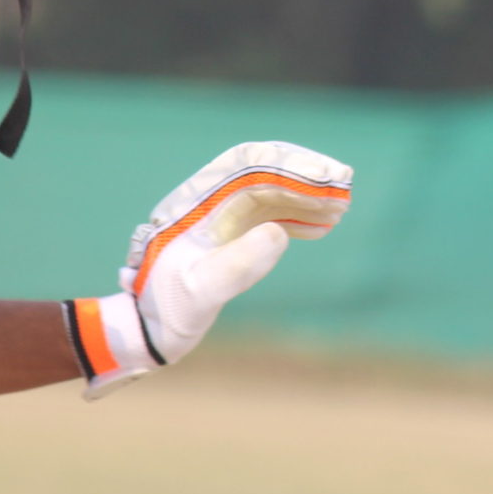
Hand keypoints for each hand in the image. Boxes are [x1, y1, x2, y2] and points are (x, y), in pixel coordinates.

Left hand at [74, 141, 353, 396]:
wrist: (148, 329)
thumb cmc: (169, 310)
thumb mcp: (201, 292)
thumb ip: (237, 265)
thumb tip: (278, 233)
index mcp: (197, 202)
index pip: (247, 166)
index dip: (289, 164)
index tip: (324, 176)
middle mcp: (210, 200)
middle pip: (264, 171)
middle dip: (305, 175)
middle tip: (344, 186)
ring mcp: (221, 216)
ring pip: (271, 191)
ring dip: (307, 196)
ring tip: (341, 208)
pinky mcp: (231, 234)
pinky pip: (269, 213)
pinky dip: (297, 216)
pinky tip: (322, 227)